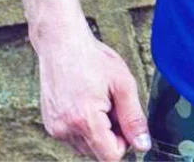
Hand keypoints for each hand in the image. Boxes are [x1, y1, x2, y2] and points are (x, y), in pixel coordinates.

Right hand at [35, 24, 151, 160]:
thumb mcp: (123, 84)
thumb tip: (143, 146)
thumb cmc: (93, 59)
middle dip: (111, 134)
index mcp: (85, 120)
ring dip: (97, 131)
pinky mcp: (50, 124)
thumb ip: (134, 118)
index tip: (125, 120)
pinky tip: (86, 101)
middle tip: (112, 103)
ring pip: (86, 147)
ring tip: (99, 100)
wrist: (62, 43)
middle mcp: (65, 130)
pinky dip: (84, 126)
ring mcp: (55, 129)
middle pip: (98, 153)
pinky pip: (73, 138)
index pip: (110, 157)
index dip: (124, 142)